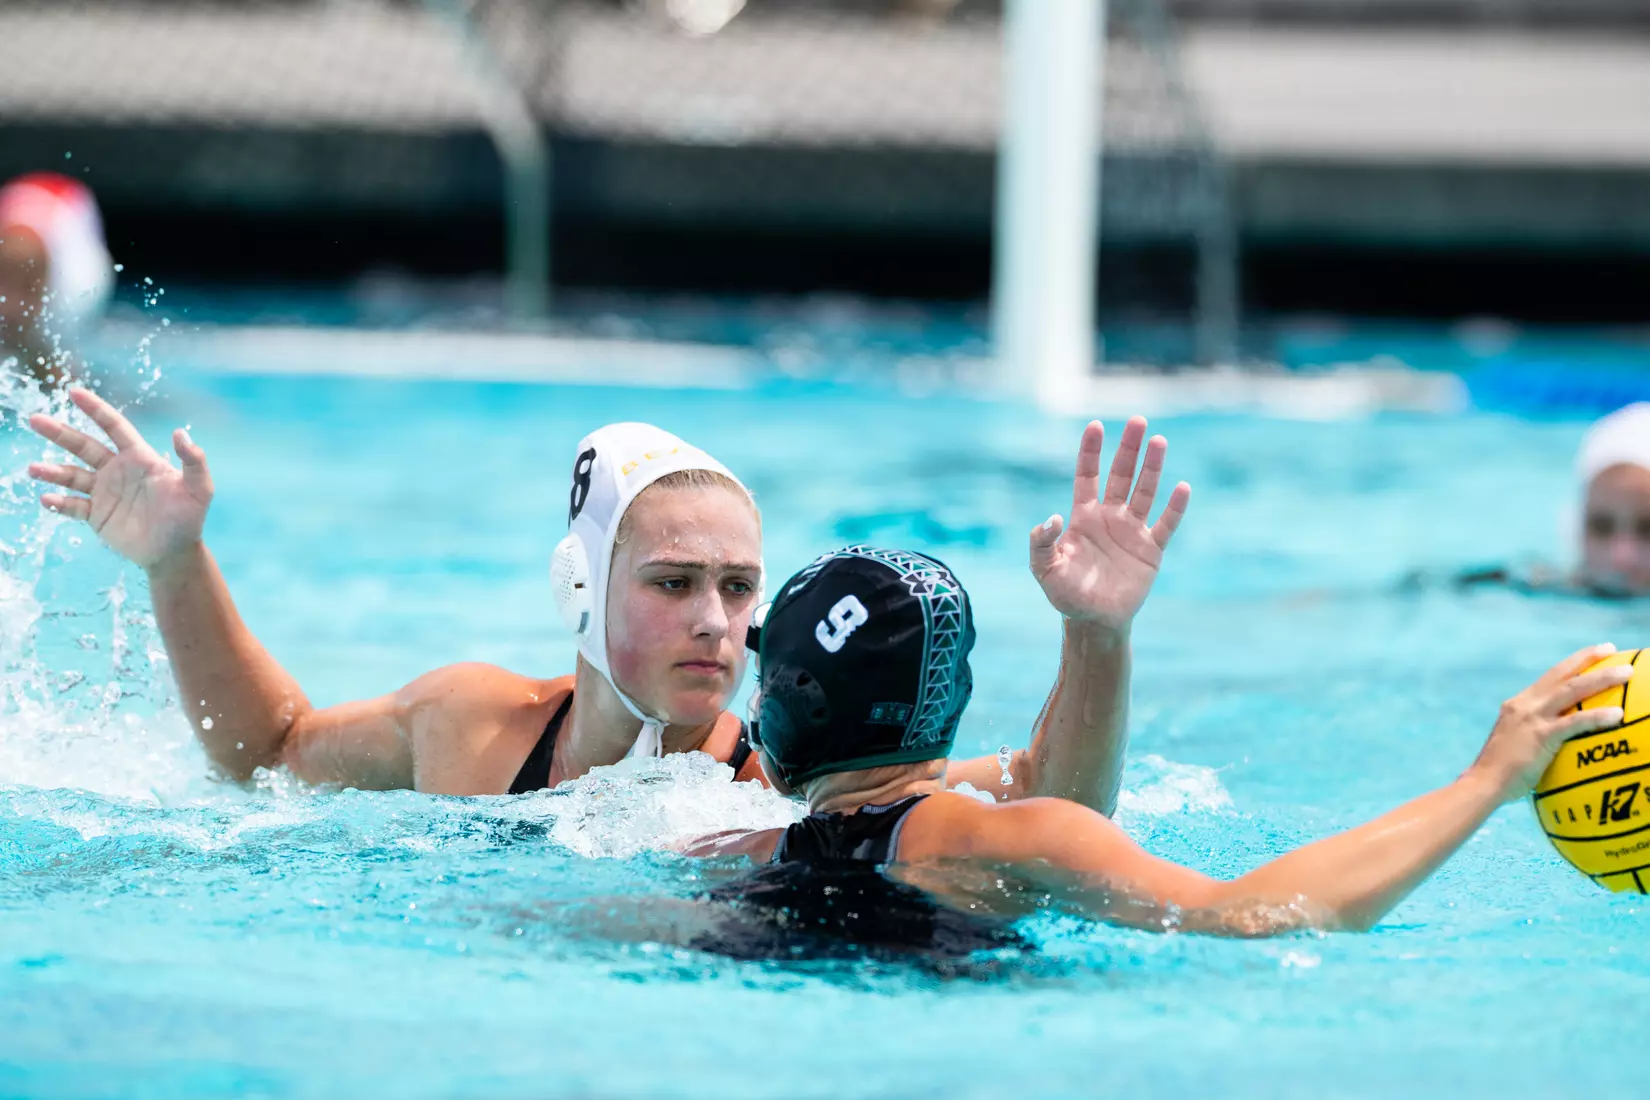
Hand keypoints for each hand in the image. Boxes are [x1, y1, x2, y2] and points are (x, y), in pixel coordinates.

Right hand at [25, 387, 212, 569]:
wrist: (175, 552)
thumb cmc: (189, 517)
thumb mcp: (199, 488)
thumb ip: (193, 460)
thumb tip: (180, 432)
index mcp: (139, 458)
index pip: (114, 427)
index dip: (95, 409)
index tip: (74, 391)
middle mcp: (117, 470)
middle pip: (83, 446)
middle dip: (59, 433)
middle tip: (34, 420)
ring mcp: (104, 492)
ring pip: (72, 475)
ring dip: (52, 471)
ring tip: (33, 469)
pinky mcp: (97, 515)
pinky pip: (73, 506)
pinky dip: (59, 503)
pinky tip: (47, 499)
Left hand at [1029, 417, 1190, 631]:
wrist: (1094, 621)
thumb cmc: (1066, 594)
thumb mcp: (1045, 569)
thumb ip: (1041, 543)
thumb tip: (1051, 517)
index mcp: (1083, 517)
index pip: (1087, 475)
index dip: (1091, 451)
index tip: (1095, 425)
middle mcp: (1110, 517)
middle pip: (1121, 475)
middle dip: (1128, 448)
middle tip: (1138, 421)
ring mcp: (1132, 531)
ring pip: (1145, 491)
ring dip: (1152, 468)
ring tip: (1159, 441)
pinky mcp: (1151, 550)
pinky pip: (1166, 524)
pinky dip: (1174, 508)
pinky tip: (1182, 487)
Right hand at [1470, 644, 1633, 801]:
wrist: (1483, 783)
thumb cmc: (1502, 775)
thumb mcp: (1517, 745)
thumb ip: (1537, 737)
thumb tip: (1563, 744)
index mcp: (1519, 705)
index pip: (1550, 677)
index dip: (1573, 663)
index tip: (1595, 653)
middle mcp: (1525, 704)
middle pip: (1562, 674)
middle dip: (1588, 658)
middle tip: (1612, 649)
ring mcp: (1532, 718)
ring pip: (1572, 690)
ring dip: (1602, 678)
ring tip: (1627, 672)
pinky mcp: (1540, 735)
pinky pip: (1575, 722)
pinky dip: (1597, 716)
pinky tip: (1618, 715)